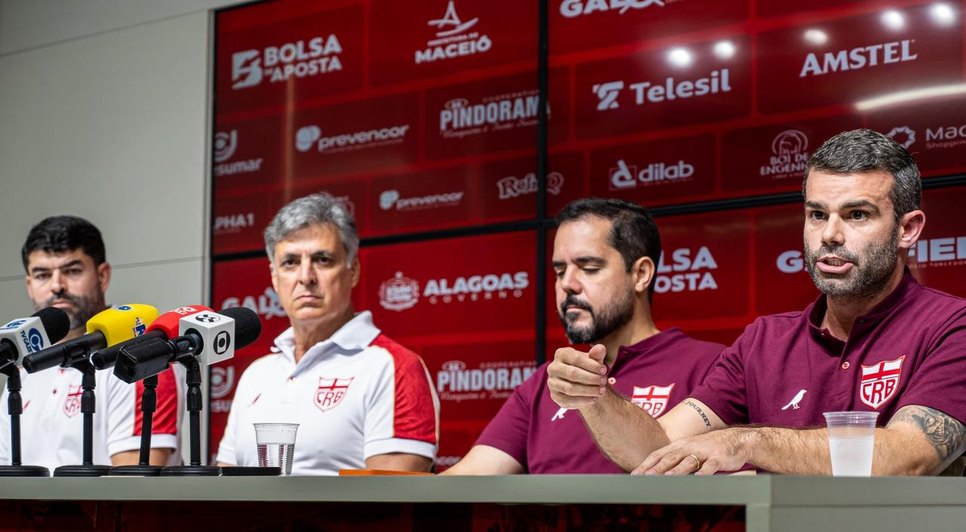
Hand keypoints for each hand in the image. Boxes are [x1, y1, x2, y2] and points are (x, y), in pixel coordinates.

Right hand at [547, 344, 607, 408]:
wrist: (582, 384)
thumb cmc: (588, 369)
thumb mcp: (594, 360)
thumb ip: (597, 354)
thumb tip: (600, 348)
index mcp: (561, 354)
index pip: (576, 358)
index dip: (592, 365)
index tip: (604, 370)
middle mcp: (553, 368)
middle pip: (572, 374)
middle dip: (591, 378)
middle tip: (604, 381)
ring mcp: (552, 383)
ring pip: (570, 388)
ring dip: (589, 390)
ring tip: (601, 391)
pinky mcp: (555, 396)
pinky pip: (569, 400)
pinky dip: (584, 400)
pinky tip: (594, 398)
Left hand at [631, 428, 752, 475]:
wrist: (737, 440)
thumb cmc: (709, 447)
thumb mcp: (689, 449)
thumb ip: (674, 458)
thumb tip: (656, 471)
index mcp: (680, 445)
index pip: (659, 454)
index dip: (646, 464)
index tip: (635, 474)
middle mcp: (689, 446)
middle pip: (670, 458)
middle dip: (657, 468)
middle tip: (644, 477)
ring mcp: (704, 452)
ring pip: (688, 462)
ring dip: (676, 471)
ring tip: (666, 478)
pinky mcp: (718, 458)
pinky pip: (710, 467)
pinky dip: (703, 474)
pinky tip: (697, 480)